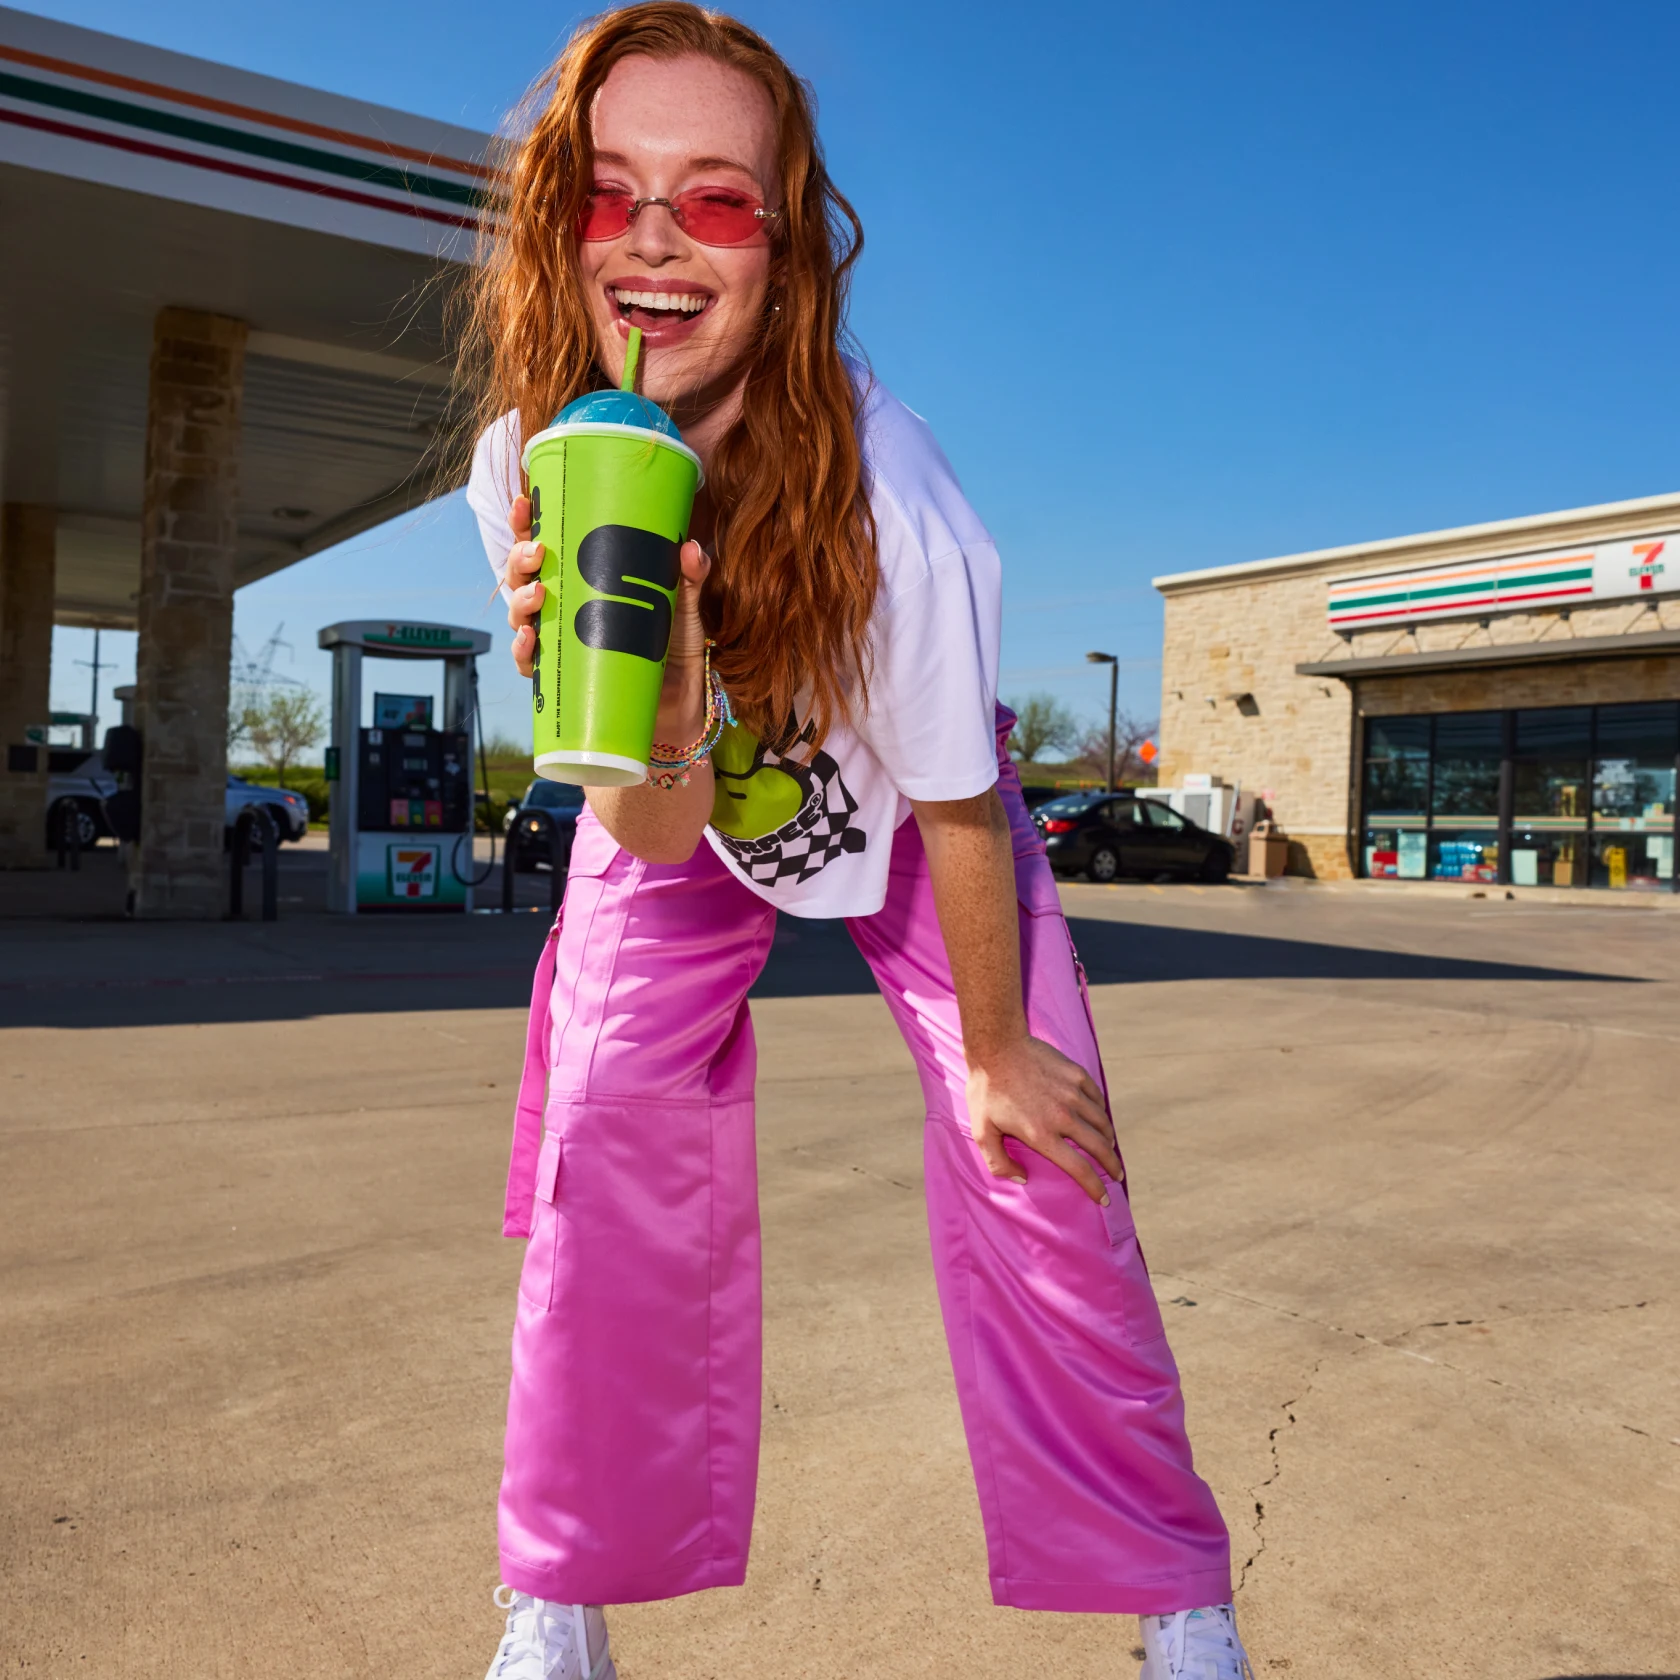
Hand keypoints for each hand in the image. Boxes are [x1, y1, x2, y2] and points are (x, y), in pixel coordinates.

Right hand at [503, 494, 712, 706]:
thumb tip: (691, 549)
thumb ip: (688, 576)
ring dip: (519, 601)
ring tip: (537, 594)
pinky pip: (529, 662)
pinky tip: (529, 639)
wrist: (680, 699)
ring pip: (519, 615)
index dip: (526, 523)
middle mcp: (563, 606)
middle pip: (521, 575)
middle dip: (519, 559)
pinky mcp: (561, 675)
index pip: (545, 543)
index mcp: (582, 578)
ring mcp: (558, 640)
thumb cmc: (674, 643)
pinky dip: (522, 650)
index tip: (527, 504)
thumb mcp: (682, 604)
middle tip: (538, 553)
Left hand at [965, 1033, 1121, 1204]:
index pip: (1079, 1168)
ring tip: (1109, 1148)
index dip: (1094, 1187)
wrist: (997, 1047)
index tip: (1103, 1198)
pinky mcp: (1076, 1075)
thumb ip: (999, 1163)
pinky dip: (1101, 1112)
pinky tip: (1099, 1117)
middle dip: (1112, 1166)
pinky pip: (1097, 1099)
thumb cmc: (986, 1090)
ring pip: (1102, 1123)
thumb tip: (1022, 1179)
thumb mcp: (982, 1131)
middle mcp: (1063, 1117)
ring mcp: (1072, 1094)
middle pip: (1100, 1148)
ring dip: (1109, 1140)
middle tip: (1117, 1175)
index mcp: (1042, 1135)